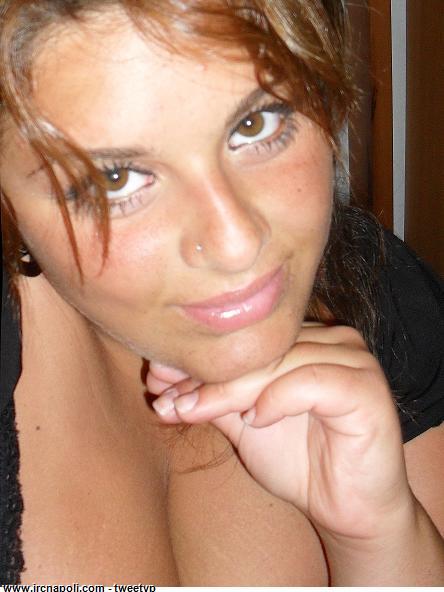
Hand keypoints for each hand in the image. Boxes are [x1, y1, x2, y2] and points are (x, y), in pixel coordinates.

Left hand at [148, 325, 414, 541]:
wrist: (348, 511)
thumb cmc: (300, 463)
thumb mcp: (245, 424)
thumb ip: (212, 397)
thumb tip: (159, 378)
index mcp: (307, 341)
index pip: (247, 343)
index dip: (199, 363)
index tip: (157, 382)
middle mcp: (333, 341)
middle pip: (260, 351)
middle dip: (207, 378)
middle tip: (165, 400)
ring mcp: (354, 361)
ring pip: (279, 363)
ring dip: (230, 391)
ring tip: (194, 412)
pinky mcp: (366, 389)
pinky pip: (311, 381)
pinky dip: (277, 399)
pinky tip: (255, 420)